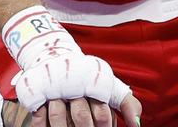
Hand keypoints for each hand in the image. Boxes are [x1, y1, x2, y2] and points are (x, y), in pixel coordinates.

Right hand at [2, 6, 141, 126]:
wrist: (58, 58)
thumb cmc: (90, 80)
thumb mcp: (111, 88)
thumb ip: (128, 105)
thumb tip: (137, 125)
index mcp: (95, 86)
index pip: (103, 114)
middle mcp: (76, 87)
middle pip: (81, 117)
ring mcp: (56, 90)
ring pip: (59, 116)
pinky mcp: (39, 93)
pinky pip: (39, 114)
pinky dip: (42, 125)